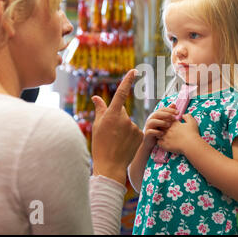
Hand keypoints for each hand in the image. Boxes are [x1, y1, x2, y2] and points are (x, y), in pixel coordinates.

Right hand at [91, 69, 142, 183]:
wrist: (110, 165)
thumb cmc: (100, 145)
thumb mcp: (97, 126)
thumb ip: (100, 110)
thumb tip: (96, 97)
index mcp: (112, 115)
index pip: (121, 93)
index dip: (128, 81)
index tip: (134, 71)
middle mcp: (124, 119)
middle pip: (122, 112)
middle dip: (116, 118)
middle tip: (110, 132)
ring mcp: (134, 127)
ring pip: (128, 123)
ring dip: (123, 128)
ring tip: (116, 141)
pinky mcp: (141, 135)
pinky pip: (135, 131)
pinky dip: (130, 136)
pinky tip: (124, 145)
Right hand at [143, 103, 177, 149]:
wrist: (151, 142)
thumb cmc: (159, 130)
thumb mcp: (164, 121)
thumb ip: (168, 113)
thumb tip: (174, 104)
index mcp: (155, 115)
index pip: (162, 109)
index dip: (170, 110)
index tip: (178, 112)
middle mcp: (151, 119)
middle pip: (157, 113)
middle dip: (166, 115)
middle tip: (174, 118)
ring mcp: (148, 126)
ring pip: (153, 121)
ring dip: (162, 122)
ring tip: (169, 125)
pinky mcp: (147, 133)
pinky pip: (151, 131)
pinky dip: (157, 132)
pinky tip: (162, 134)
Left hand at [157, 114, 199, 154]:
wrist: (191, 144)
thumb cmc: (192, 133)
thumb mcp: (192, 122)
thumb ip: (187, 116)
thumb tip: (183, 115)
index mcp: (174, 124)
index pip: (167, 119)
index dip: (168, 121)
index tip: (171, 124)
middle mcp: (168, 129)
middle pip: (161, 125)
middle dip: (162, 126)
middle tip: (166, 129)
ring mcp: (165, 137)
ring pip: (158, 133)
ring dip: (160, 134)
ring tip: (164, 136)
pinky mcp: (165, 145)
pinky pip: (158, 142)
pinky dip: (160, 142)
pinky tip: (163, 142)